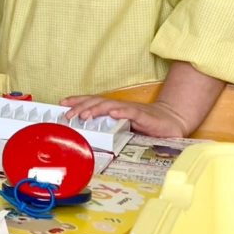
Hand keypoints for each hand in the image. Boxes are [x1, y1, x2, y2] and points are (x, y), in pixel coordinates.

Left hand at [60, 96, 190, 137]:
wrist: (171, 121)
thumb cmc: (146, 125)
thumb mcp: (124, 126)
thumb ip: (109, 126)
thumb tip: (88, 131)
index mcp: (114, 108)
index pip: (92, 102)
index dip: (77, 101)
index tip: (62, 103)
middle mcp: (120, 106)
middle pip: (97, 102)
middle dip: (81, 107)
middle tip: (68, 114)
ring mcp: (131, 110)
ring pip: (110, 106)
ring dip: (96, 109)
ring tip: (85, 114)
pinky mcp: (144, 116)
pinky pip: (131, 113)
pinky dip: (121, 112)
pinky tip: (113, 113)